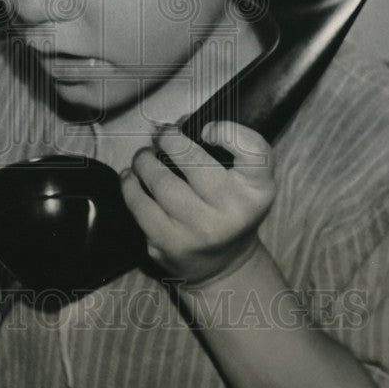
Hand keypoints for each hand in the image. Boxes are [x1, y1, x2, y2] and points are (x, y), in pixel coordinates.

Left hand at [120, 121, 274, 285]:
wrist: (224, 264)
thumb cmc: (232, 207)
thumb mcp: (250, 179)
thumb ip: (229, 146)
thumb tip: (178, 123)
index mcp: (258, 190)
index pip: (251, 149)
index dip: (226, 131)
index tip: (206, 129)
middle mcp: (232, 212)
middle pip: (193, 160)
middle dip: (169, 139)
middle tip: (161, 135)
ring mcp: (199, 231)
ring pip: (160, 182)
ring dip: (144, 161)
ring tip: (144, 156)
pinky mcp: (170, 245)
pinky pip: (140, 206)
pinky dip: (130, 185)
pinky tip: (131, 177)